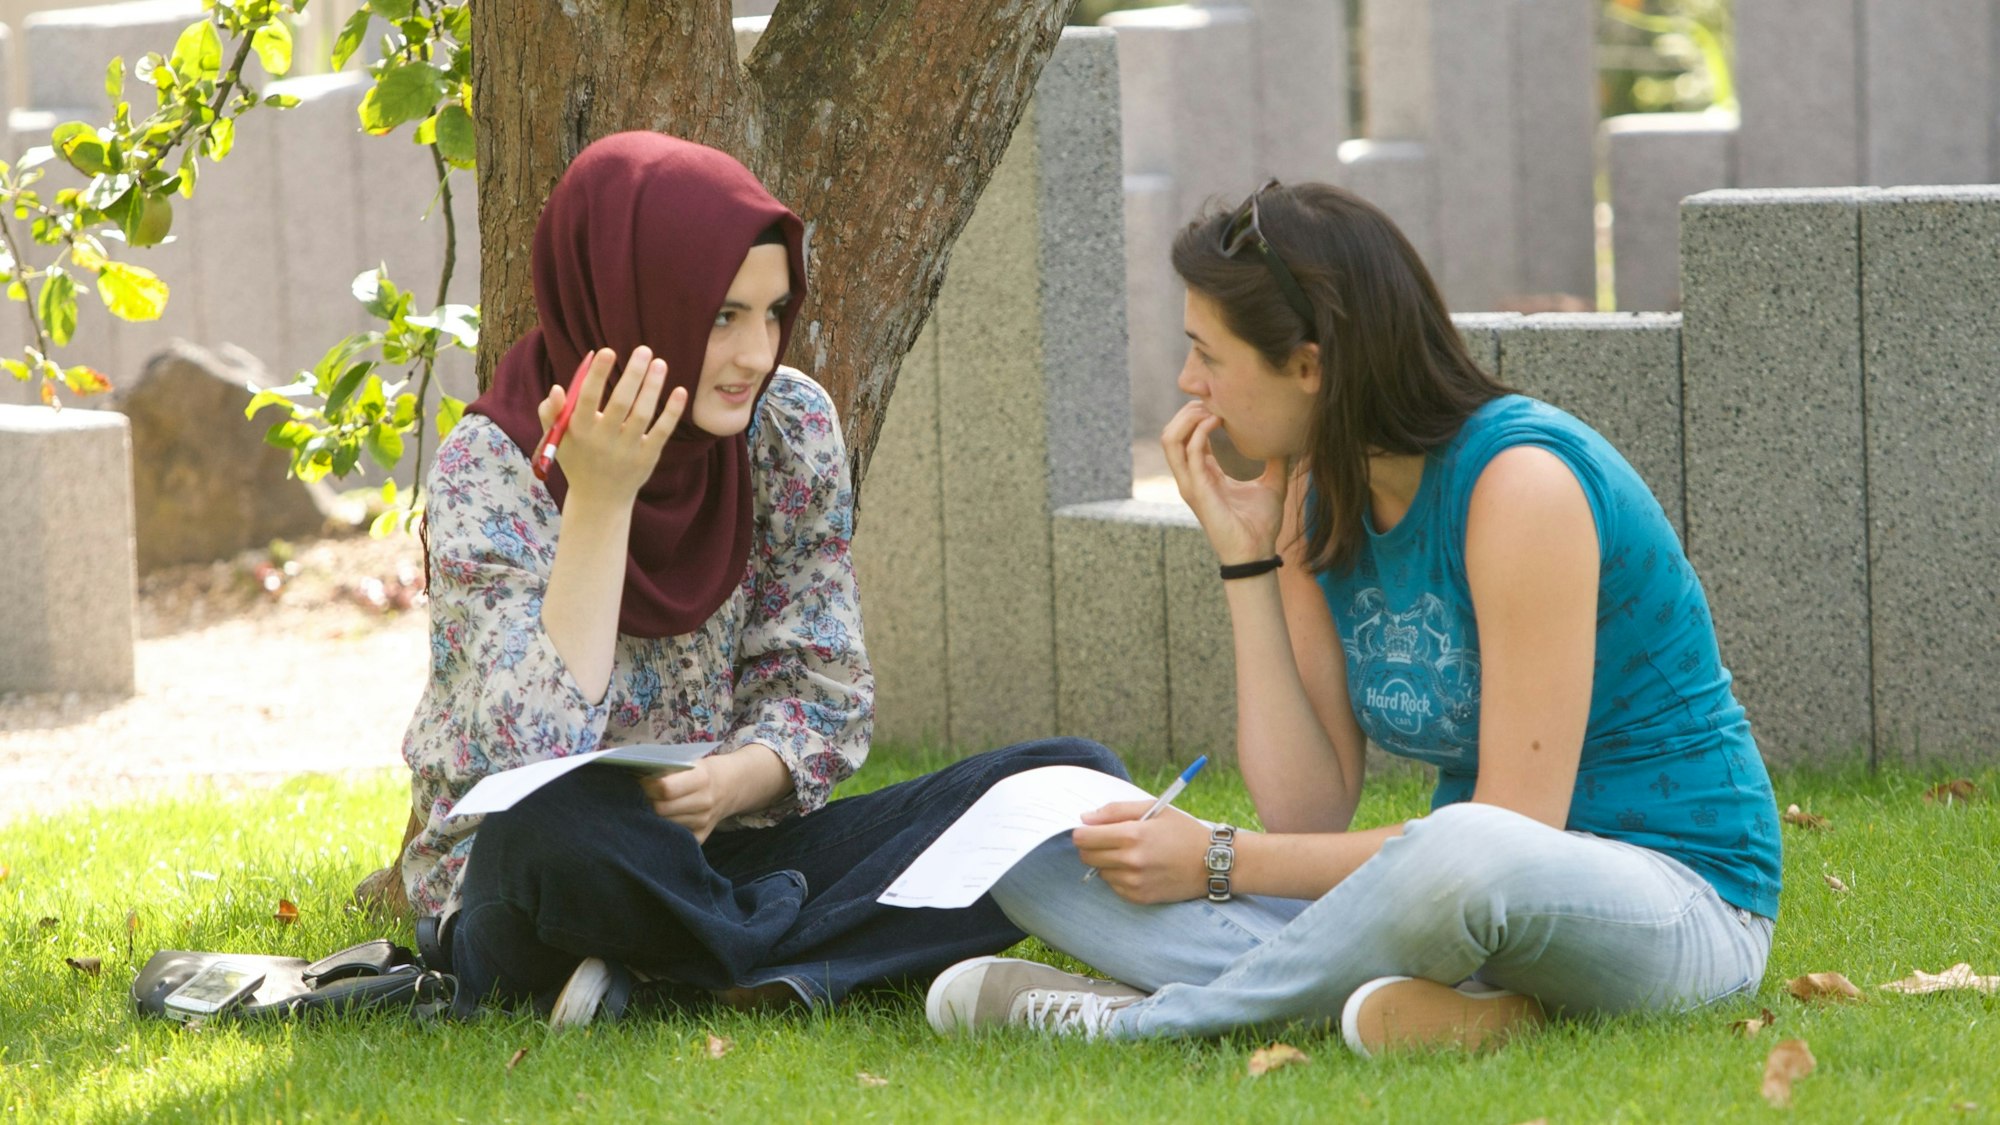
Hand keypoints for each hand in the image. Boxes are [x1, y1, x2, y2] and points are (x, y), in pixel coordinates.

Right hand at [538, 346, 683, 503]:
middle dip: (632, 375)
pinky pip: (661, 432)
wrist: (599, 499)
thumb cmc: (576, 459)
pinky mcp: (647, 458)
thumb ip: (549, 412)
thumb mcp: (556, 439)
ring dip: (652, 387)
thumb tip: (557, 388)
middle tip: (644, 350)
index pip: (587, 399)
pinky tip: (680, 391)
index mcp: (578, 431)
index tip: (606, 350)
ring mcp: (627, 451)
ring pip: (642, 415)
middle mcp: (603, 441)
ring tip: (660, 363)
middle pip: (620, 403)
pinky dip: (672, 412)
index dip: (596, 375)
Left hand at [641, 760, 732, 843]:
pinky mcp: (700, 837)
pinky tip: (662, 818)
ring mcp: (703, 823)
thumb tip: (634, 777)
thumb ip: (667, 770)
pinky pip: (672, 836)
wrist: (730, 787)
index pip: (665, 789)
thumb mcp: (690, 763)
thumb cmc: (702, 772)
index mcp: (702, 779)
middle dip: (647, 802)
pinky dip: (663, 828)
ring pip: (664, 824)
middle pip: (661, 809)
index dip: (648, 786)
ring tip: (652, 805)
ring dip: (653, 816)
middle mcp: (705, 803)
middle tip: (642, 795)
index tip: (641, 782)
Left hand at [1072, 800, 1211, 903]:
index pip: (1084, 837)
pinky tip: (1138, 868)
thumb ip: (1115, 810)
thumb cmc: (1182, 831)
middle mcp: (1131, 861)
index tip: (1090, 828)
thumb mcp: (1153, 809)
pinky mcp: (1140, 897)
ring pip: (1099, 872)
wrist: (1212, 862)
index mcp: (1132, 835)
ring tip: (1131, 853)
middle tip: (1109, 839)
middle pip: (1086, 856)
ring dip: (1107, 862)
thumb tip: (1085, 818)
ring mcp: (1134, 883)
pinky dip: (1119, 876)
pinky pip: (1114, 886)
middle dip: (1092, 846)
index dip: (1083, 831)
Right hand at [1160, 401, 1287, 565]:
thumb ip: (1275, 463)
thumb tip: (1287, 443)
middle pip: (1172, 433)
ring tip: (1211, 408)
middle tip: (1213, 400)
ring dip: (1187, 418)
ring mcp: (1191, 483)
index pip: (1187, 436)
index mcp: (1204, 475)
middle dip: (1188, 411)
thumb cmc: (1260, 525)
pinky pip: (1190, 453)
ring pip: (1170, 440)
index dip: (1197, 415)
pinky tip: (1217, 422)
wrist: (1257, 552)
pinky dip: (1200, 433)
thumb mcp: (1271, 485)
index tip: (1221, 401)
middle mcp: (1192, 477)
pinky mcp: (1197, 490)